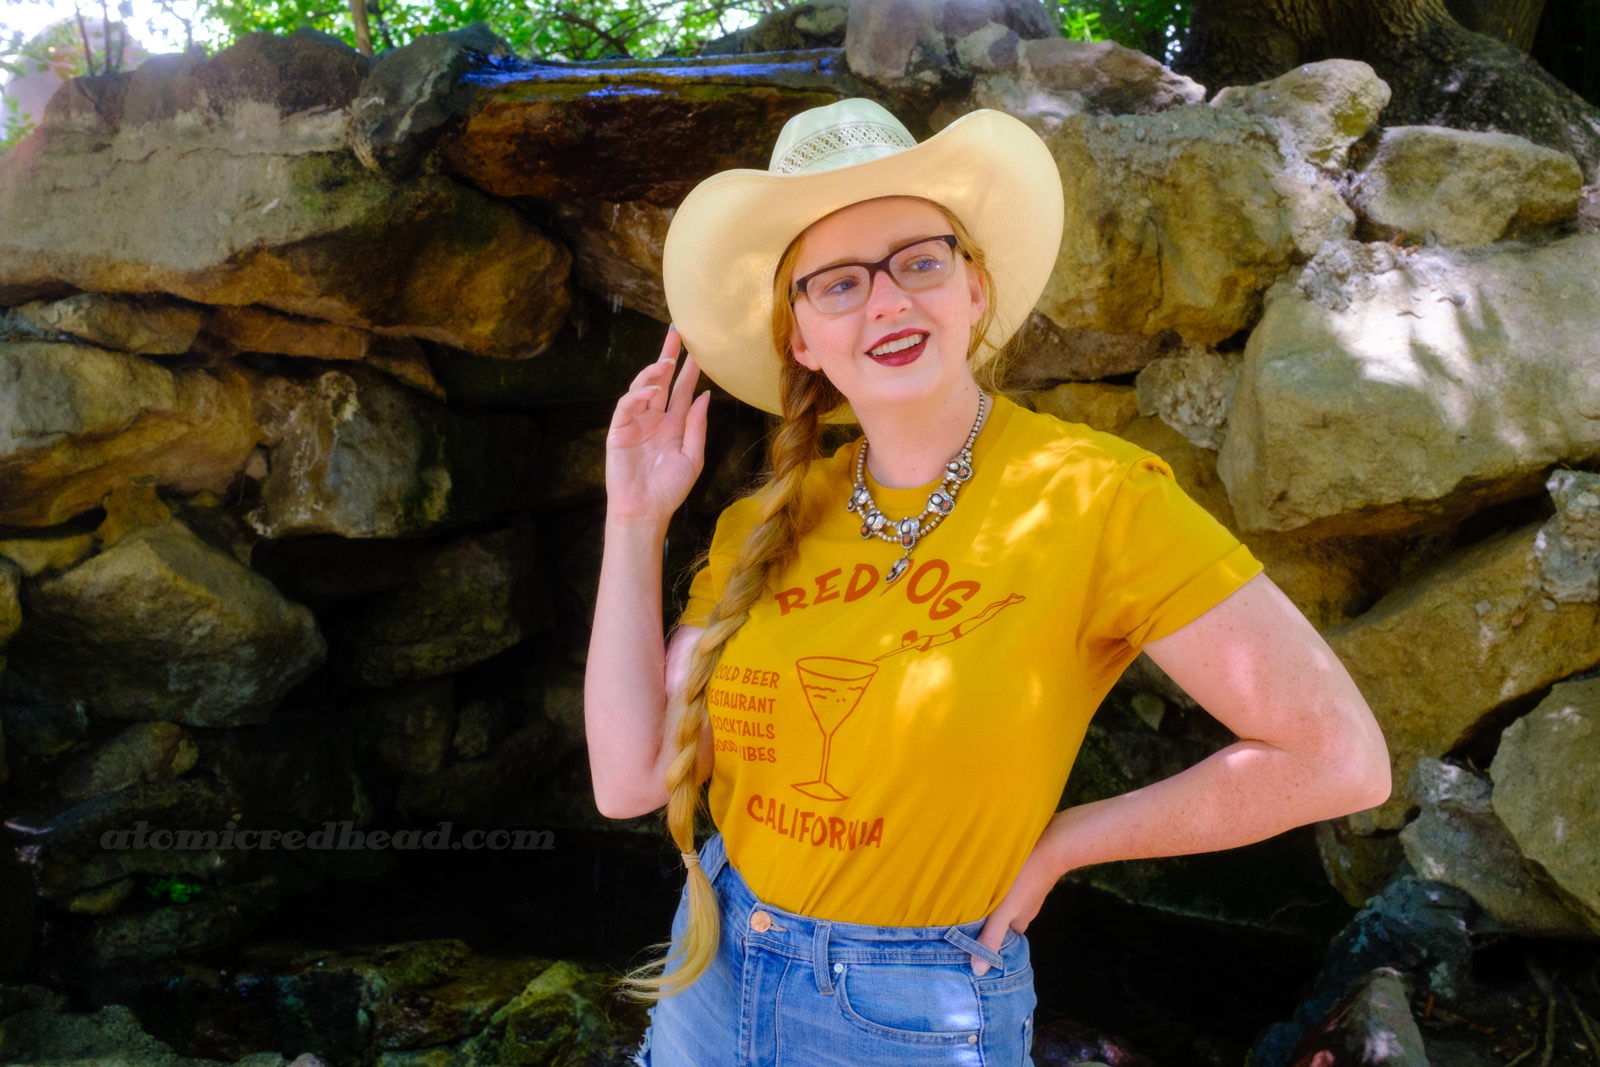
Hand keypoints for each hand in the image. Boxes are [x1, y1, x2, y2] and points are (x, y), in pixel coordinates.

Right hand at [605, 325, 711, 528]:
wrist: (646, 511)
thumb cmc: (670, 489)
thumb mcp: (692, 456)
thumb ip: (697, 425)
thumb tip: (706, 395)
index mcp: (674, 425)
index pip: (683, 391)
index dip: (689, 371)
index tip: (698, 350)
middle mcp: (655, 419)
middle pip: (661, 381)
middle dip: (668, 357)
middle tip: (675, 334)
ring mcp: (636, 423)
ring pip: (642, 389)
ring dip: (653, 374)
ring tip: (665, 363)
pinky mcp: (619, 431)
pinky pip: (626, 407)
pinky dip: (636, 396)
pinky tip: (648, 391)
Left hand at [969, 828, 1064, 975]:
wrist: (1053, 844)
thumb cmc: (1026, 879)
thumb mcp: (1004, 910)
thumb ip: (991, 937)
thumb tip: (979, 970)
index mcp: (1020, 924)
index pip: (1001, 940)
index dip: (984, 940)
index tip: (963, 938)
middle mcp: (1025, 910)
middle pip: (1001, 921)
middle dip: (983, 919)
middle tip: (958, 915)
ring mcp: (1027, 892)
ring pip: (1003, 903)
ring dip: (989, 901)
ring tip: (966, 896)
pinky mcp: (1026, 875)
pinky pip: (1008, 887)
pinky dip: (997, 886)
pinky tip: (985, 877)